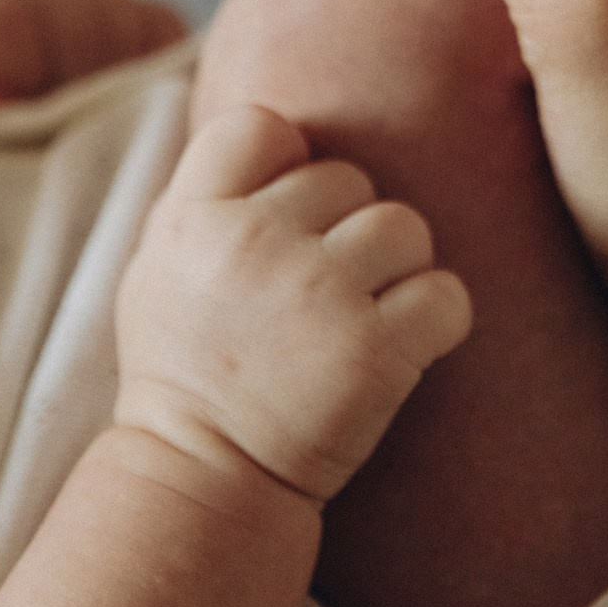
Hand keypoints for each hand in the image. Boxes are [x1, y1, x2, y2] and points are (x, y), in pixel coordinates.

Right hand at [115, 103, 471, 504]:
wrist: (201, 481)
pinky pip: (447, 294)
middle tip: (321, 294)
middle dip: (347, 229)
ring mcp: (317, 293)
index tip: (288, 214)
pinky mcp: (373, 350)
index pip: (261, 125)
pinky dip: (438, 319)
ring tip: (363, 318)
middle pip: (348, 177)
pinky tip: (403, 347)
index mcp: (193, 218)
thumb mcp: (161, 269)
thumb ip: (210, 196)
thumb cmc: (187, 370)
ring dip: (397, 270)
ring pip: (405, 226)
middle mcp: (254, 244)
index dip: (287, 158)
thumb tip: (282, 132)